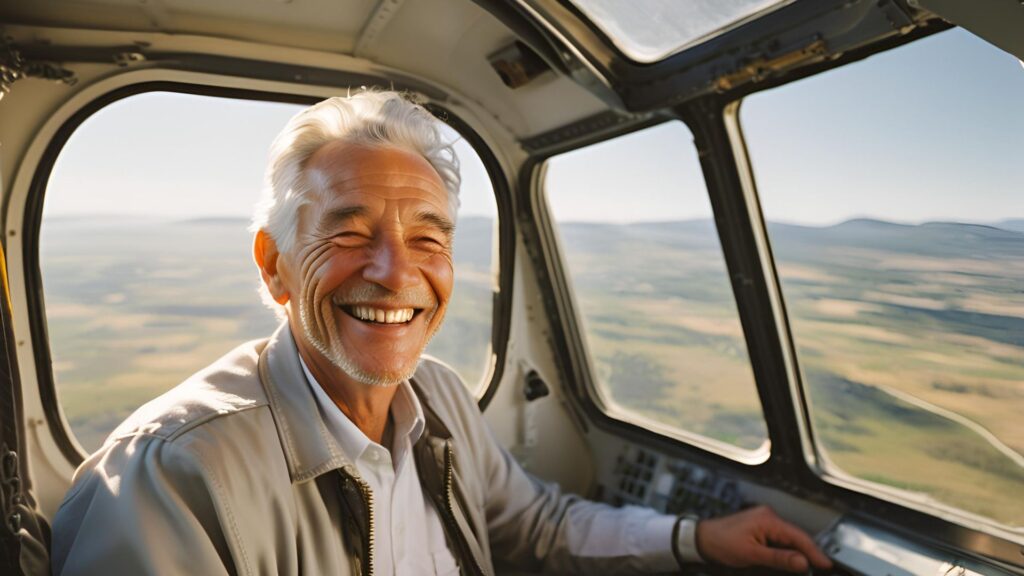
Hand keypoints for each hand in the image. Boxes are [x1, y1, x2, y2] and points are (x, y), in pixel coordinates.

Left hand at [695, 505, 832, 572]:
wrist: (702, 539)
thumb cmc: (722, 543)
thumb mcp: (752, 554)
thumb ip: (779, 558)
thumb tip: (803, 562)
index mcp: (768, 519)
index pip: (799, 536)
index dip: (814, 552)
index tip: (826, 565)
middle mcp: (768, 517)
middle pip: (796, 537)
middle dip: (808, 553)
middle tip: (819, 568)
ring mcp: (764, 521)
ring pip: (789, 539)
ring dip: (797, 552)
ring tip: (808, 566)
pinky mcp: (760, 528)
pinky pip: (779, 539)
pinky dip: (786, 550)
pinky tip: (791, 560)